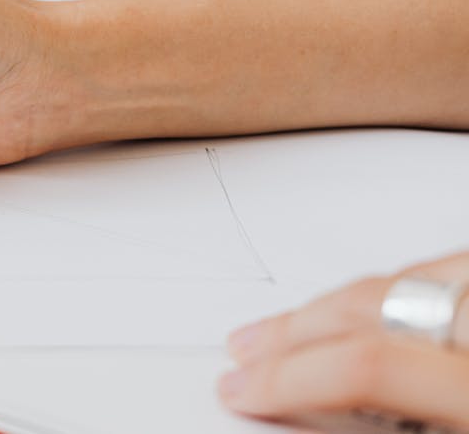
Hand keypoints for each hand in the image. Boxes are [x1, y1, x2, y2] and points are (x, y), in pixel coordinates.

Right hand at [220, 251, 468, 430]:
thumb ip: (403, 428)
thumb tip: (318, 419)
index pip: (365, 367)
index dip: (288, 380)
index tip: (244, 392)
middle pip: (371, 308)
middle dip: (293, 332)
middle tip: (246, 352)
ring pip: (402, 279)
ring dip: (333, 303)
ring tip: (292, 322)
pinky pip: (441, 269)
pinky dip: (393, 287)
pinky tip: (369, 303)